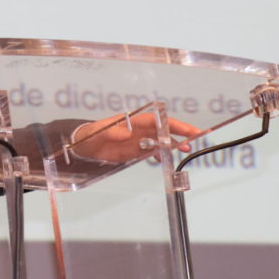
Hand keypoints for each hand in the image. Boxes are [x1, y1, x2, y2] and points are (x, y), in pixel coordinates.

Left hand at [70, 113, 202, 163]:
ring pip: (161, 140)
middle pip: (164, 128)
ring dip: (175, 143)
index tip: (186, 128)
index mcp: (132, 121)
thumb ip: (111, 132)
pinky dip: (162, 154)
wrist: (82, 146)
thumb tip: (127, 133)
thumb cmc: (89, 134)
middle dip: (181, 131)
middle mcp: (138, 129)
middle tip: (196, 136)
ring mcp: (138, 140)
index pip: (157, 120)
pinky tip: (169, 158)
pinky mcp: (134, 151)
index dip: (172, 123)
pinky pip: (152, 151)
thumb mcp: (98, 132)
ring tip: (188, 149)